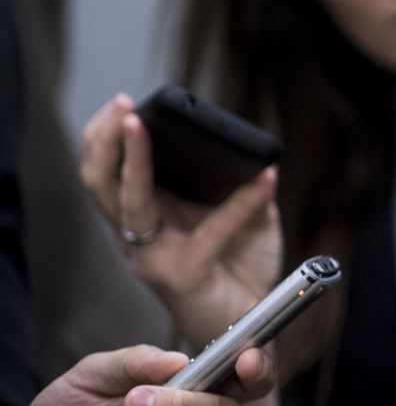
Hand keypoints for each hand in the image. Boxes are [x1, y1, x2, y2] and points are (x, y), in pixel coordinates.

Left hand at [30, 343, 272, 404]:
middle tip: (142, 397)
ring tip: (128, 403)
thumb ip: (136, 360)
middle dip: (196, 400)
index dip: (257, 367)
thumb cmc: (75, 400)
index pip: (245, 377)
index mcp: (196, 383)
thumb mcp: (97, 371)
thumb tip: (179, 359)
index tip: (247, 358)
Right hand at [78, 95, 282, 347]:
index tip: (121, 104)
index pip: (108, 176)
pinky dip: (241, 201)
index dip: (105, 141)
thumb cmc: (240, 262)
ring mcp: (155, 256)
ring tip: (142, 125)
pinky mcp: (184, 274)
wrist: (251, 319)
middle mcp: (140, 236)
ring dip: (135, 160)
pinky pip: (210, 231)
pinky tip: (265, 178)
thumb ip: (242, 183)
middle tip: (122, 107)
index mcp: (148, 216)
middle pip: (101, 184)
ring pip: (130, 202)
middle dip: (105, 141)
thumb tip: (254, 152)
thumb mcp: (244, 213)